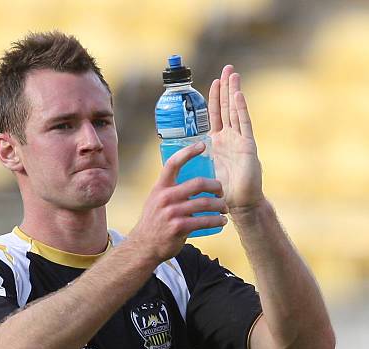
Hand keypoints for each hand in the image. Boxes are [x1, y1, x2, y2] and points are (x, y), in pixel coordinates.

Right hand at [129, 142, 227, 263]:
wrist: (144, 246)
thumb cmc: (153, 224)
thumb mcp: (155, 202)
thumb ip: (169, 192)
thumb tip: (189, 184)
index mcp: (160, 188)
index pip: (173, 164)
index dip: (188, 152)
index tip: (202, 145)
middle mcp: (165, 198)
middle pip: (197, 184)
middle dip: (215, 186)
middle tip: (221, 191)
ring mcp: (172, 213)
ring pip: (204, 203)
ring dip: (219, 206)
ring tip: (224, 208)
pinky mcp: (179, 227)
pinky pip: (203, 221)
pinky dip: (216, 221)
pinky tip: (221, 221)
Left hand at [208, 65, 264, 213]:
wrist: (238, 204)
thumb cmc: (222, 192)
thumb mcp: (204, 171)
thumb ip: (196, 161)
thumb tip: (177, 156)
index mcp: (219, 142)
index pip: (216, 115)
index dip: (215, 99)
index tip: (213, 81)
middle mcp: (230, 138)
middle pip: (228, 108)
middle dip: (226, 88)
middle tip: (227, 68)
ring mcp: (240, 140)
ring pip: (236, 111)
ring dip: (233, 92)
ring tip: (233, 73)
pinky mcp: (248, 147)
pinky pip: (244, 124)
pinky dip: (241, 109)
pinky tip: (238, 95)